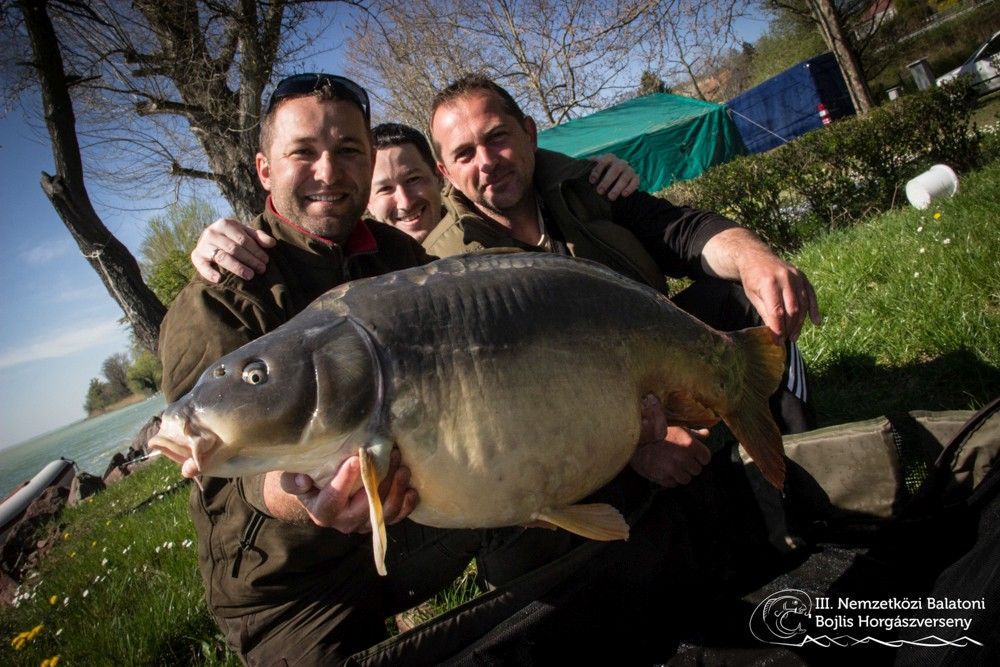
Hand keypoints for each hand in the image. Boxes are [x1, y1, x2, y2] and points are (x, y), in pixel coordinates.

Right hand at [192, 218, 275, 282]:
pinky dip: (209, 273)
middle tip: (261, 269)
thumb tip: (272, 243)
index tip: (266, 261)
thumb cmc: (232, 236)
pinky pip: (202, 266)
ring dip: (236, 267)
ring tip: (250, 276)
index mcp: (225, 224)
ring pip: (221, 257)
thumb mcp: (244, 232)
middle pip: (233, 248)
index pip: (243, 239)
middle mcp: (212, 233)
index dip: (256, 250)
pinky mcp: (196, 256)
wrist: (209, 238)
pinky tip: (219, 279)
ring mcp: (203, 245)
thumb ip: (258, 237)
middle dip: (249, 260)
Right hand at [269, 448, 417, 532]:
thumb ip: (293, 481)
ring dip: (397, 490)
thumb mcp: (291, 478)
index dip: (344, 481)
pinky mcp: (380, 520)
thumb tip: (304, 480)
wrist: (319, 493)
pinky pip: (398, 517)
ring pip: (385, 514)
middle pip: (365, 507)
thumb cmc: (307, 481)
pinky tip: (411, 488)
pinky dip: (407, 504)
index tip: (354, 460)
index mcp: (322, 511)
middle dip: (380, 482)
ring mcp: (364, 523)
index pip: (332, 500)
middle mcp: (344, 522)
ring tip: (402, 467)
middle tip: (391, 456)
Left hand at [587, 153, 638, 199]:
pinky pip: (635, 182)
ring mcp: (629, 170)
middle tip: (599, 191)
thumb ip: (588, 166)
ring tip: (610, 197)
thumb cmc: (603, 172)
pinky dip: (630, 188)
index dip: (597, 170)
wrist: (618, 176)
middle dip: (607, 181)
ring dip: (617, 187)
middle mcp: (620, 162)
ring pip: (624, 177)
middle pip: (615, 170)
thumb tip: (578, 165)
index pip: (603, 161)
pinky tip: (623, 195)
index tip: (591, 181)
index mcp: (609, 158)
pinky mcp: (635, 178)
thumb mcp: (596, 168)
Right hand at [630, 394, 710, 486]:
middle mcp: (684, 458)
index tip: (693, 454)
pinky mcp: (663, 478)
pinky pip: (674, 484)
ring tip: (672, 465)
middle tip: (681, 459)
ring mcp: (674, 470)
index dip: (700, 456)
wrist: (635, 442)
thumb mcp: (677, 428)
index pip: (706, 458)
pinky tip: (664, 470)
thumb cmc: (657, 433)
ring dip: (681, 474)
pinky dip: (671, 479)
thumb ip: (694, 433)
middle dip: (691, 465)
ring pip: (686, 479)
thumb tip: (707, 434)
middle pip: (697, 470)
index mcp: (690, 445)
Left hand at [738, 251, 820, 341]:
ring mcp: (796, 276)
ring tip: (794, 336)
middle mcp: (786, 278)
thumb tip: (775, 332)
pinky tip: (816, 322)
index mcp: (770, 283)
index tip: (777, 341)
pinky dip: (814, 309)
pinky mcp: (802, 276)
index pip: (777, 311)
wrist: (756, 257)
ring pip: (803, 304)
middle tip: (786, 340)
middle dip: (790, 327)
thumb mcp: (753, 296)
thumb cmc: (752, 278)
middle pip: (792, 309)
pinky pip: (811, 294)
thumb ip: (765, 312)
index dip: (778, 328)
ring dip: (800, 322)